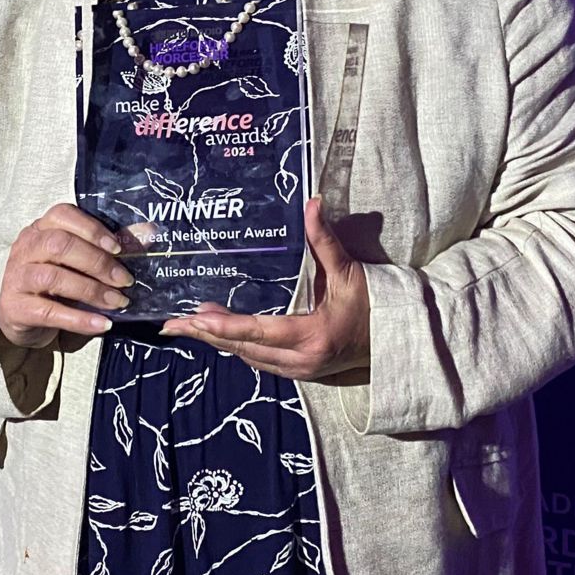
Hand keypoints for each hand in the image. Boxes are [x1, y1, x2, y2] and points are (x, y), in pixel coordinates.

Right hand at [0, 203, 134, 348]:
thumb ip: (108, 247)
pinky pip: (48, 312)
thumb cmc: (53, 283)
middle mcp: (25, 248)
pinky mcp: (14, 307)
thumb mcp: (77, 262)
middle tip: (125, 281)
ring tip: (117, 302)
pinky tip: (102, 324)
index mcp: (41, 229)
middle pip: (59, 245)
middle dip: (97, 262)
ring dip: (91, 290)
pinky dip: (79, 319)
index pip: (62, 215)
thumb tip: (148, 233)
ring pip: (53, 277)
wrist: (20, 317)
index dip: (91, 229)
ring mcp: (17, 277)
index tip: (117, 248)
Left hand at [161, 197, 370, 379]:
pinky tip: (223, 335)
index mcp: (311, 336)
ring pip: (250, 358)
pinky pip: (262, 362)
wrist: (401, 341)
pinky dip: (240, 347)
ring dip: (221, 341)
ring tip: (192, 323)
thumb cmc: (376, 304)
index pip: (256, 330)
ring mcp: (302, 371)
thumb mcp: (348, 272)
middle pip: (244, 348)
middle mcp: (302, 361)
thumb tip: (311, 203)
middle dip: (208, 334)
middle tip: (174, 324)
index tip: (192, 318)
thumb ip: (325, 240)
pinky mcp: (304, 372)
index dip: (222, 324)